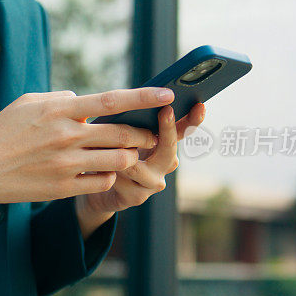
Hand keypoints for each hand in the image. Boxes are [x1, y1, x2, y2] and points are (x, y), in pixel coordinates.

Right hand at [0, 87, 177, 225]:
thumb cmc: (1, 133)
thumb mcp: (27, 104)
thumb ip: (60, 100)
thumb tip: (84, 100)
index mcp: (60, 110)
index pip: (112, 100)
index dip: (144, 97)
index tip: (167, 93)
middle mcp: (67, 135)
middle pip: (123, 133)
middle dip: (144, 134)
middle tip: (150, 134)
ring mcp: (67, 163)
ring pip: (119, 160)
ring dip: (129, 157)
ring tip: (126, 154)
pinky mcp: (64, 187)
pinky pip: (103, 182)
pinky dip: (109, 177)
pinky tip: (102, 172)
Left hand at [75, 102, 205, 238]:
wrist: (98, 188)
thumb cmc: (112, 152)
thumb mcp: (123, 133)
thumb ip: (134, 122)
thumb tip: (138, 99)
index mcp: (164, 145)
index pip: (184, 130)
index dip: (193, 119)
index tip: (199, 105)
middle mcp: (165, 165)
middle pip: (170, 148)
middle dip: (167, 129)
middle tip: (166, 111)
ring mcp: (153, 183)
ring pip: (138, 165)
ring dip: (121, 153)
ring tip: (108, 140)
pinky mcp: (137, 197)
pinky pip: (122, 179)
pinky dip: (108, 169)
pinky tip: (97, 164)